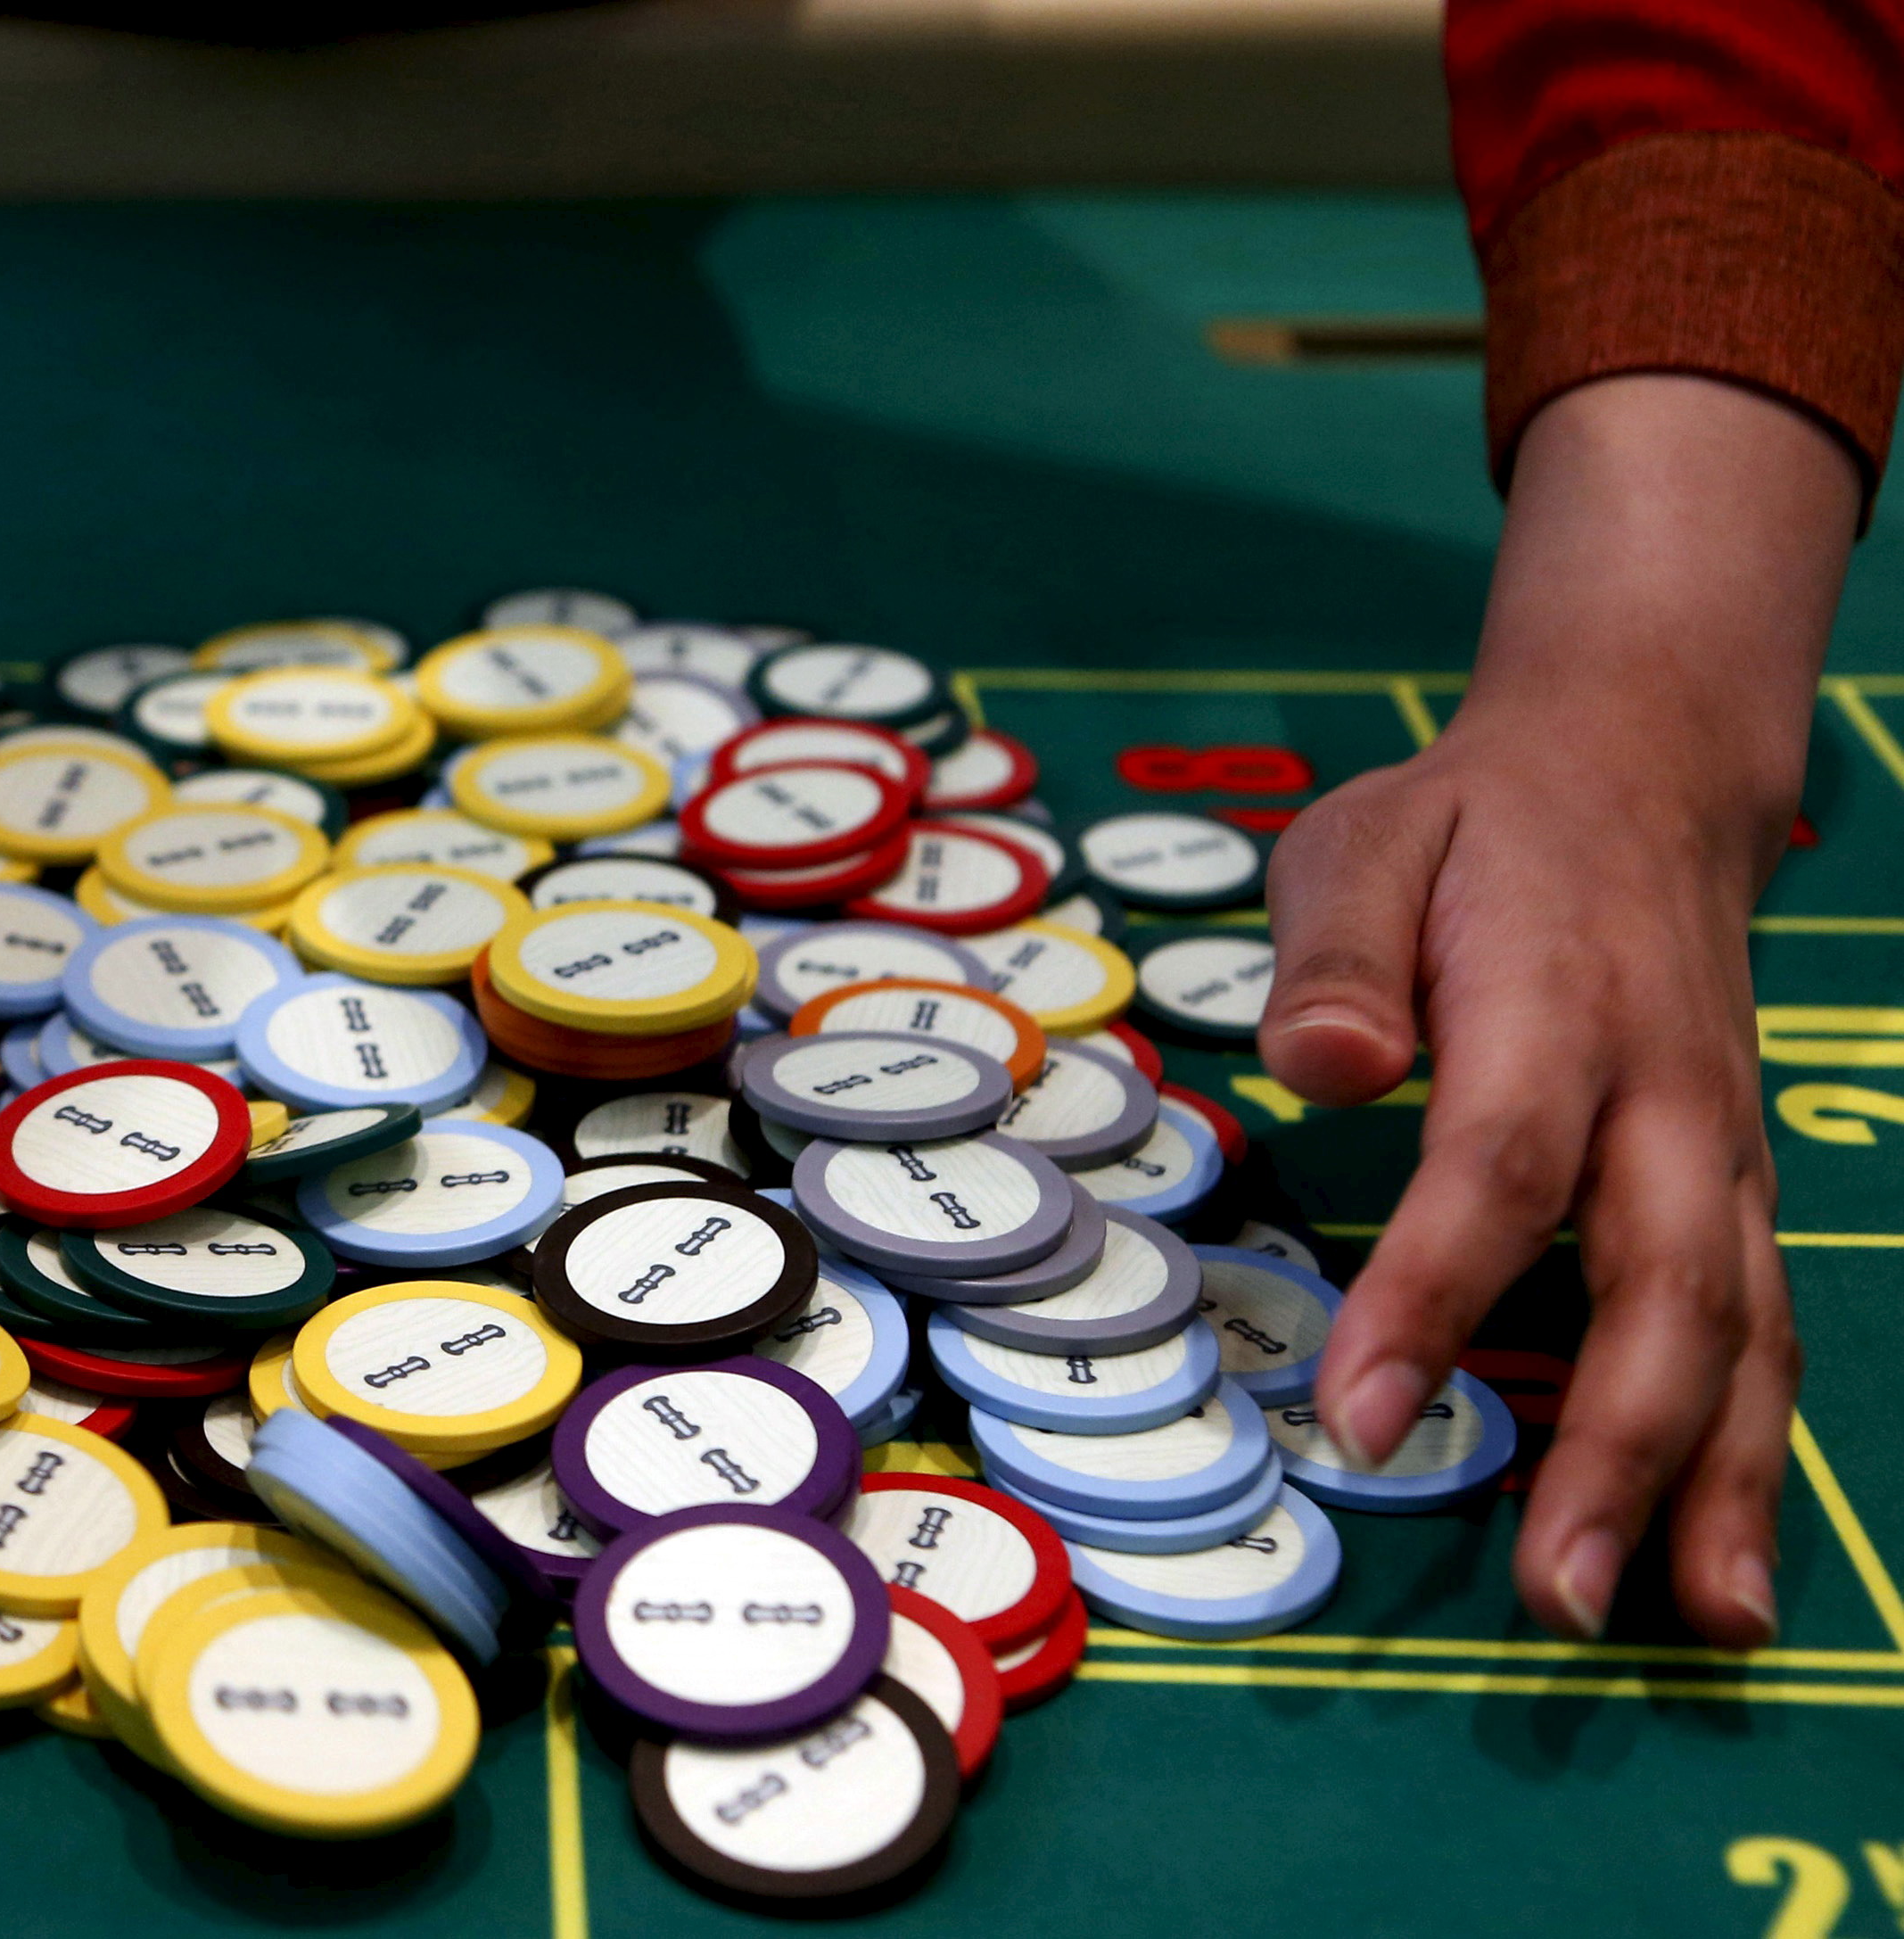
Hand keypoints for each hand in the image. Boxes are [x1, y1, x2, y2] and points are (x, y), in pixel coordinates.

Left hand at [1257, 374, 1855, 1646]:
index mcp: (1557, 1009)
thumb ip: (1337, 953)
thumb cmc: (1473, 824)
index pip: (1498, 1170)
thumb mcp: (1368, 839)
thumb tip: (1320, 1066)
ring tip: (1694, 1624)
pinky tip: (1727, 1562)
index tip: (1359, 1415)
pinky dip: (1754, 1451)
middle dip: (1616, 1450)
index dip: (1432, 1296)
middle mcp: (1664, 1097)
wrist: (1643, 767)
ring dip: (1718, 1485)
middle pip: (1661, 1286)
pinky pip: (1762, 1328)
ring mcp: (1719, 1149)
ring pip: (1742, 1331)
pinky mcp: (1735, 1185)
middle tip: (1553, 1592)